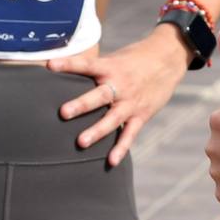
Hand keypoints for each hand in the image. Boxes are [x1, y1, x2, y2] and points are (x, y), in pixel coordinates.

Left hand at [48, 24, 189, 165]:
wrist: (169, 58)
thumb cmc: (136, 58)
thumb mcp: (115, 57)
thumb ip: (94, 68)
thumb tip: (63, 69)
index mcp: (111, 67)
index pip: (88, 65)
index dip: (69, 65)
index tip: (50, 65)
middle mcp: (121, 85)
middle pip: (100, 96)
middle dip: (82, 104)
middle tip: (64, 112)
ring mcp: (131, 102)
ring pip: (113, 118)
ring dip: (97, 130)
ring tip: (81, 142)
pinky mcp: (142, 114)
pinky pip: (130, 133)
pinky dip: (121, 147)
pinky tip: (111, 161)